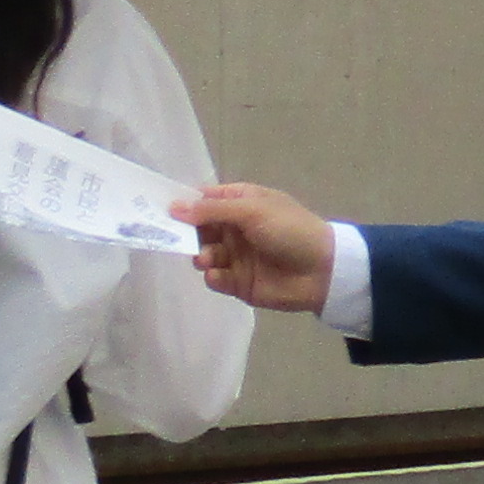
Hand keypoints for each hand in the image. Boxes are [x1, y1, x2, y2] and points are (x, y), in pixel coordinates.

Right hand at [178, 183, 337, 312]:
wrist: (324, 270)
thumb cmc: (291, 230)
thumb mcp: (253, 210)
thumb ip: (213, 210)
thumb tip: (174, 207)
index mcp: (241, 203)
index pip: (204, 201)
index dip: (183, 204)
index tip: (159, 209)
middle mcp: (235, 228)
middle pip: (198, 229)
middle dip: (185, 234)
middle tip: (171, 238)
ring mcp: (237, 256)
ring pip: (204, 254)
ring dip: (201, 255)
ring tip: (208, 258)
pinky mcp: (240, 282)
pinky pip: (216, 278)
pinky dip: (213, 276)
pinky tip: (217, 274)